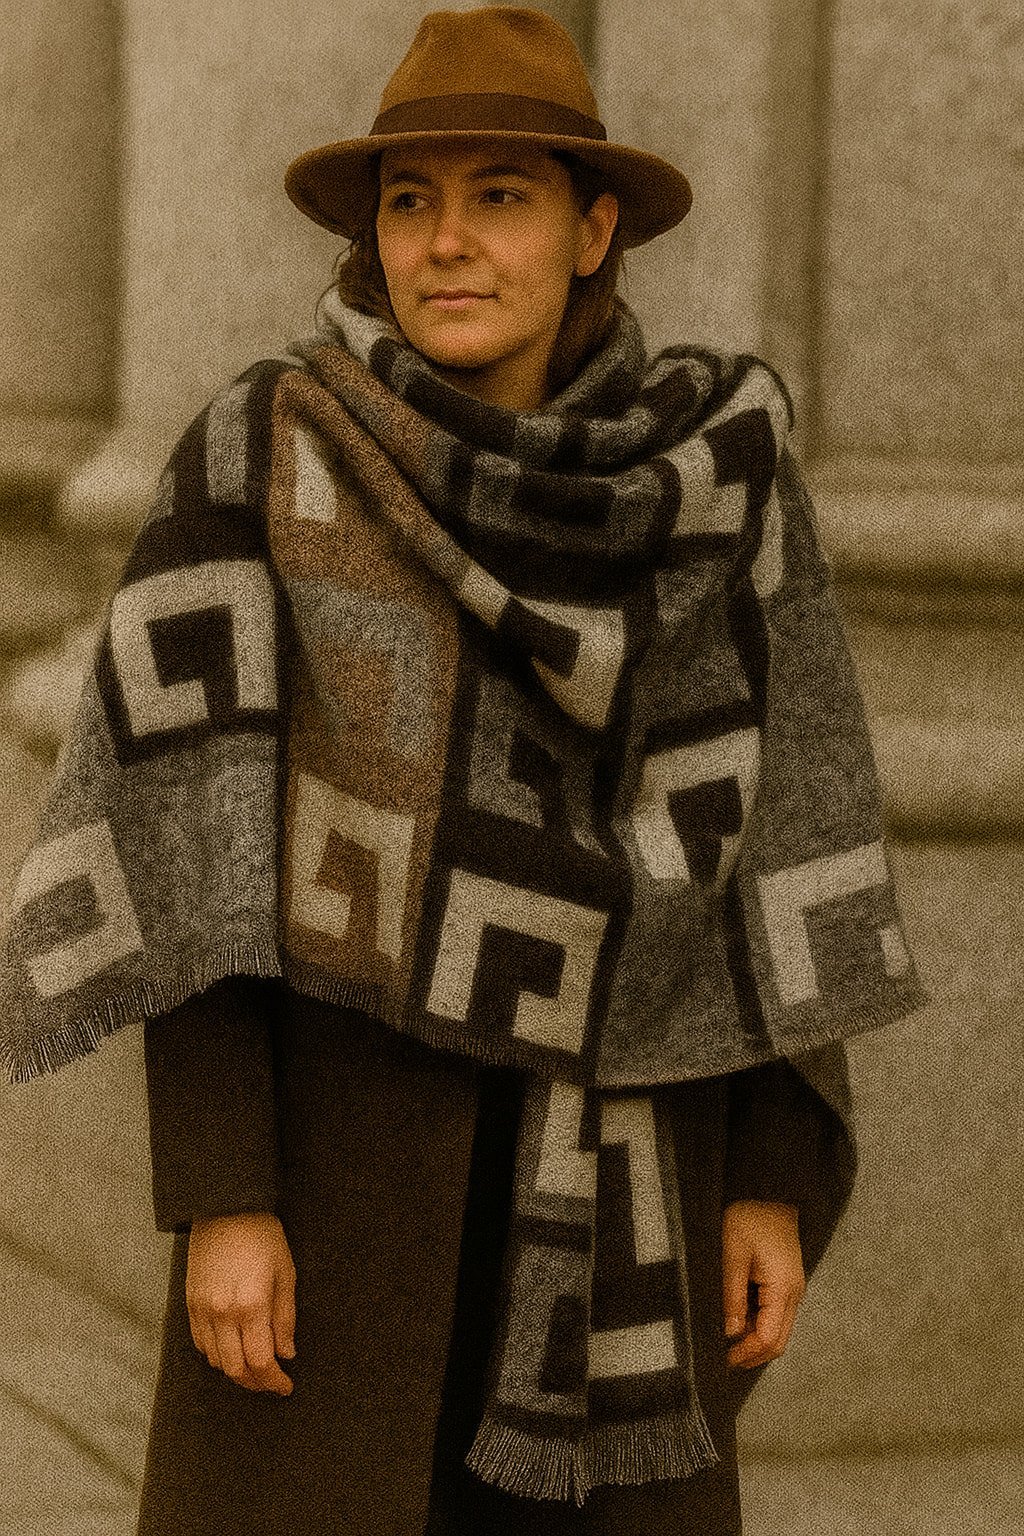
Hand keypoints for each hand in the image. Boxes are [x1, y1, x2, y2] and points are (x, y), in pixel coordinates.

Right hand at [186, 1211, 296, 1394]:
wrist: (225, 1207)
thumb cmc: (262, 1236)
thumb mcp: (285, 1273)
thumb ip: (285, 1318)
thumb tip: (287, 1354)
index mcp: (251, 1305)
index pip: (260, 1361)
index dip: (274, 1381)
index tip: (286, 1386)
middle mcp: (222, 1313)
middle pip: (235, 1369)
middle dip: (256, 1383)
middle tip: (272, 1383)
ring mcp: (202, 1309)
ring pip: (216, 1360)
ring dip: (236, 1370)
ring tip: (255, 1367)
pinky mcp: (190, 1303)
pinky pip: (200, 1343)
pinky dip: (217, 1354)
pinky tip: (233, 1348)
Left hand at [722, 1199, 804, 1368]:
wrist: (769, 1191)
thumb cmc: (749, 1217)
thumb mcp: (732, 1255)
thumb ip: (732, 1296)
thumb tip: (731, 1332)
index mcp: (783, 1289)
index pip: (769, 1338)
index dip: (747, 1353)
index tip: (724, 1359)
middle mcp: (794, 1293)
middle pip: (779, 1341)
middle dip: (754, 1354)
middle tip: (726, 1359)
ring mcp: (793, 1288)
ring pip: (779, 1329)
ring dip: (756, 1339)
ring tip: (728, 1341)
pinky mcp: (787, 1281)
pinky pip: (776, 1313)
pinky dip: (760, 1323)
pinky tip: (739, 1320)